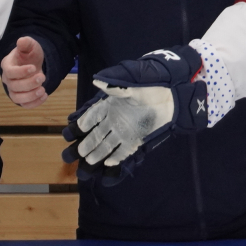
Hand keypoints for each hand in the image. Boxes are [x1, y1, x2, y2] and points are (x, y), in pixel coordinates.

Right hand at [1, 37, 47, 107]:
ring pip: (17, 98)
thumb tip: (22, 41)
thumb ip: (26, 44)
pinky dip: (34, 103)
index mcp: (8, 66)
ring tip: (43, 90)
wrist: (33, 63)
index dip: (20, 72)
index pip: (10, 72)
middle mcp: (8, 80)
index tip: (33, 68)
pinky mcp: (22, 98)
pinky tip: (44, 96)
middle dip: (29, 84)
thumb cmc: (29, 54)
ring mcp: (14, 90)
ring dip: (30, 96)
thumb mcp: (30, 46)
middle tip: (42, 77)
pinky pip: (25, 105)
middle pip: (14, 86)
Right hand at [61, 45, 208, 184]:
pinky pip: (124, 150)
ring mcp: (124, 131)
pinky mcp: (136, 139)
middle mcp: (114, 120)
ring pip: (107, 145)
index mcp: (110, 105)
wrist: (171, 96)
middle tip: (74, 155)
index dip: (82, 124)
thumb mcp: (134, 83)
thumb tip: (97, 80)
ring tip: (87, 163)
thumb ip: (116, 84)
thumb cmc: (151, 86)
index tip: (73, 132)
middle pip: (96, 134)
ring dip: (98, 154)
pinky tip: (107, 165)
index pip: (92, 116)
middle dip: (85, 144)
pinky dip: (116, 158)